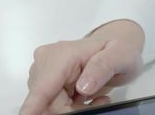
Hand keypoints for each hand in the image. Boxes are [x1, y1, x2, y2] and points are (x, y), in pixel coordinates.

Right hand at [19, 20, 145, 114]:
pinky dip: (69, 108)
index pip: (43, 85)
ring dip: (70, 109)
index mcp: (62, 54)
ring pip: (48, 105)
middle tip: (98, 102)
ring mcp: (43, 72)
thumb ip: (102, 67)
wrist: (117, 46)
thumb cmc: (119, 48)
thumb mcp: (120, 55)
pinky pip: (51, 104)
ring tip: (95, 98)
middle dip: (69, 110)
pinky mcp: (45, 81)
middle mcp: (46, 61)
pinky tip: (86, 98)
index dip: (34, 105)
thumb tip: (83, 86)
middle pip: (47, 101)